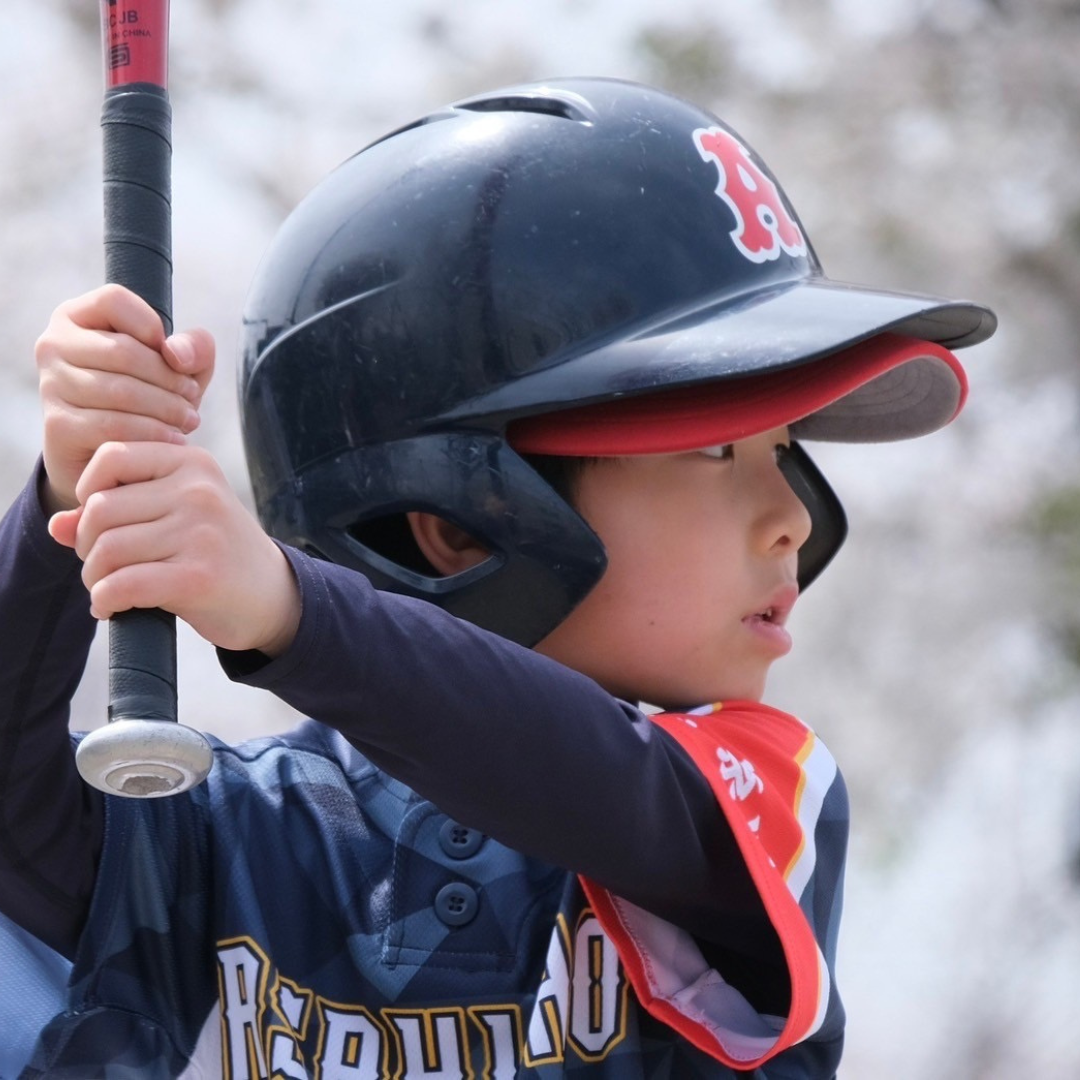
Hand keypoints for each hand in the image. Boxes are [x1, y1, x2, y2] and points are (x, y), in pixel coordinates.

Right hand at [35, 284, 213, 513]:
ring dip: (167, 409)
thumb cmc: (151, 399)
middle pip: (122, 350)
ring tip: (189, 420)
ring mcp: (51, 384)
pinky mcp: (58, 424)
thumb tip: (175, 352)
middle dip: (170, 379)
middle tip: (193, 399)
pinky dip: (152, 433)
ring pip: (120, 390)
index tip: (173, 357)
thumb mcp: (182, 369)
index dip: (152, 326)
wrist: (117, 457)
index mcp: (77, 317)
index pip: (113, 300)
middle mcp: (54, 344)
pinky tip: (174, 439)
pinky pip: (114, 425)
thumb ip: (194, 348)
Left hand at [48, 441, 300, 657]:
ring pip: (107, 549)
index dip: (89, 491)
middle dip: (86, 544)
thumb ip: (118, 512)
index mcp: (193, 464)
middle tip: (102, 565)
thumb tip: (57, 525)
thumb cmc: (216, 552)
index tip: (103, 522)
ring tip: (107, 588)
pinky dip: (106, 601)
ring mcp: (201, 533)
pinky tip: (112, 608)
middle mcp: (198, 492)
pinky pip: (123, 585)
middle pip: (101, 508)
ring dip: (94, 577)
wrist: (273, 595)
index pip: (111, 456)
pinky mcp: (198, 577)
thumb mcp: (175, 517)